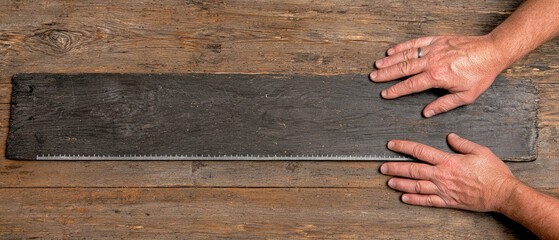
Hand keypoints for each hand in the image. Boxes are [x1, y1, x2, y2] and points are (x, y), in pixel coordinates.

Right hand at [370, 35, 507, 116]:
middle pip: (403, 68)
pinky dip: (403, 46)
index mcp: (437, 76)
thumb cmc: (480, 73)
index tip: (385, 93)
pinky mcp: (437, 40)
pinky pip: (416, 43)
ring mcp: (434, 49)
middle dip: (386, 74)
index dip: (395, 90)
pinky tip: (393, 50)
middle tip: (374, 78)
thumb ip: (443, 105)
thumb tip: (427, 112)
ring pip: (406, 55)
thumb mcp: (465, 96)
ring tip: (378, 65)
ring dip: (390, 60)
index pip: (410, 85)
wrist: (492, 52)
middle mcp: (432, 61)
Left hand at [380, 133, 519, 211]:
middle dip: (395, 168)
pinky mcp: (448, 201)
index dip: (403, 147)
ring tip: (388, 181)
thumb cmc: (493, 172)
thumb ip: (462, 143)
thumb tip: (450, 136)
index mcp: (448, 161)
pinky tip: (403, 198)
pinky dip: (414, 199)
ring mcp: (443, 190)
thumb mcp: (480, 150)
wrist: (502, 193)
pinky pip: (427, 201)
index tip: (391, 145)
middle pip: (413, 170)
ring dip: (400, 184)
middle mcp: (442, 175)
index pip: (420, 151)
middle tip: (382, 167)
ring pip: (416, 186)